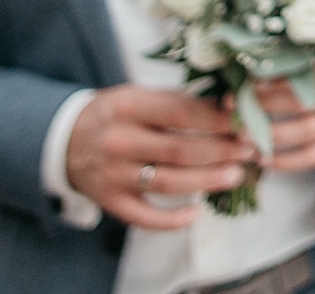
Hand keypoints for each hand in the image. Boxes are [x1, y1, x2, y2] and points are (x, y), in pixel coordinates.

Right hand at [65, 84, 255, 228]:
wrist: (64, 140)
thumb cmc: (115, 114)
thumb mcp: (138, 95)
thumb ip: (177, 101)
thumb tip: (229, 108)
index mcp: (128, 106)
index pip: (181, 112)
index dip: (218, 119)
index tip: (245, 123)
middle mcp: (119, 140)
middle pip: (180, 149)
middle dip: (221, 151)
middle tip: (250, 150)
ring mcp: (113, 174)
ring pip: (168, 183)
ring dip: (207, 181)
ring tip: (236, 175)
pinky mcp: (110, 201)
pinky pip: (143, 217)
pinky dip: (171, 220)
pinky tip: (196, 214)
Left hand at [251, 42, 314, 172]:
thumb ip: (308, 45)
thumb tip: (265, 52)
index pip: (307, 80)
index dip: (276, 83)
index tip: (249, 84)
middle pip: (301, 108)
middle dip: (264, 108)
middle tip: (234, 108)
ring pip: (304, 136)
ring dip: (270, 137)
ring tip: (242, 136)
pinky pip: (313, 157)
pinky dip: (288, 162)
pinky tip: (264, 159)